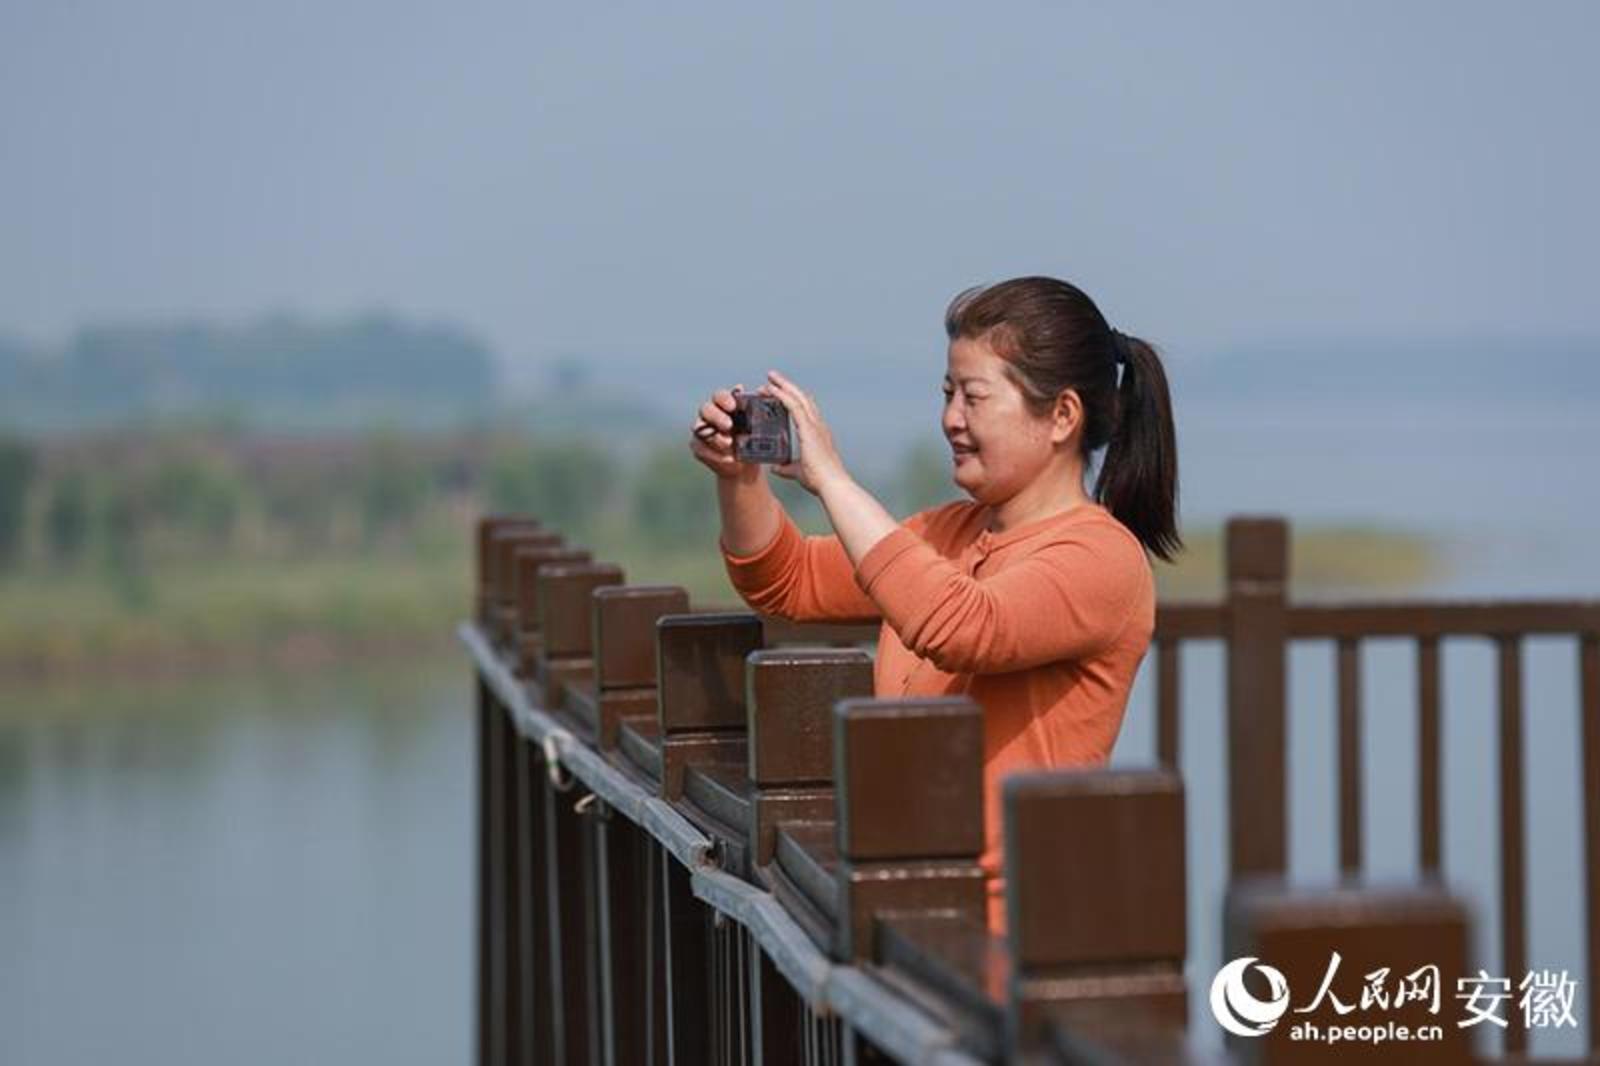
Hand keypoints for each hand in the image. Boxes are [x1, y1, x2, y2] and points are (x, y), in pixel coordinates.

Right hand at [689, 384, 761, 481]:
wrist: (747, 465)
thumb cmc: (755, 439)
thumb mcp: (762, 424)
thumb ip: (760, 405)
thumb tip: (761, 390)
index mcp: (725, 405)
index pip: (719, 396)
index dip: (724, 399)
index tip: (732, 406)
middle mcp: (711, 414)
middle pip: (706, 409)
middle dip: (716, 416)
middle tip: (728, 425)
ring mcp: (702, 430)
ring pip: (699, 428)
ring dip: (714, 436)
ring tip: (729, 443)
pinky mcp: (698, 446)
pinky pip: (700, 447)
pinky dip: (713, 453)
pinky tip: (727, 458)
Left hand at [761, 369, 848, 495]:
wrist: (832, 485)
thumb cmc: (820, 481)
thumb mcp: (799, 472)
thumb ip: (787, 468)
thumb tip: (775, 468)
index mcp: (818, 434)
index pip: (806, 409)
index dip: (793, 398)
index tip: (780, 393)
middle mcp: (818, 426)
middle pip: (802, 398)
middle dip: (787, 386)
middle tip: (772, 378)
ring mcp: (815, 426)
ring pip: (798, 397)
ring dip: (783, 385)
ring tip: (770, 377)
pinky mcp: (808, 429)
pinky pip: (793, 405)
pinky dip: (781, 395)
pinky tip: (771, 389)